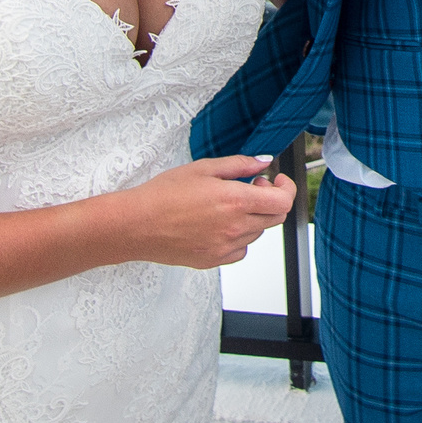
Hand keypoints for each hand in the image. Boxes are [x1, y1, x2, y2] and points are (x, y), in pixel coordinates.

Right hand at [115, 155, 295, 268]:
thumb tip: (264, 162)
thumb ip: (239, 165)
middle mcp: (234, 228)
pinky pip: (240, 250)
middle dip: (270, 200)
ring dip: (253, 218)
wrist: (135, 225)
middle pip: (275, 218)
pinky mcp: (213, 260)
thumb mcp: (203, 168)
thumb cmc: (163, 194)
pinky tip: (219, 225)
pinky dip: (238, 237)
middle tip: (250, 188)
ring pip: (258, 233)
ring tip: (227, 205)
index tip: (275, 180)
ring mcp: (225, 247)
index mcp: (235, 201)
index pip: (283, 202)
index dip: (286, 188)